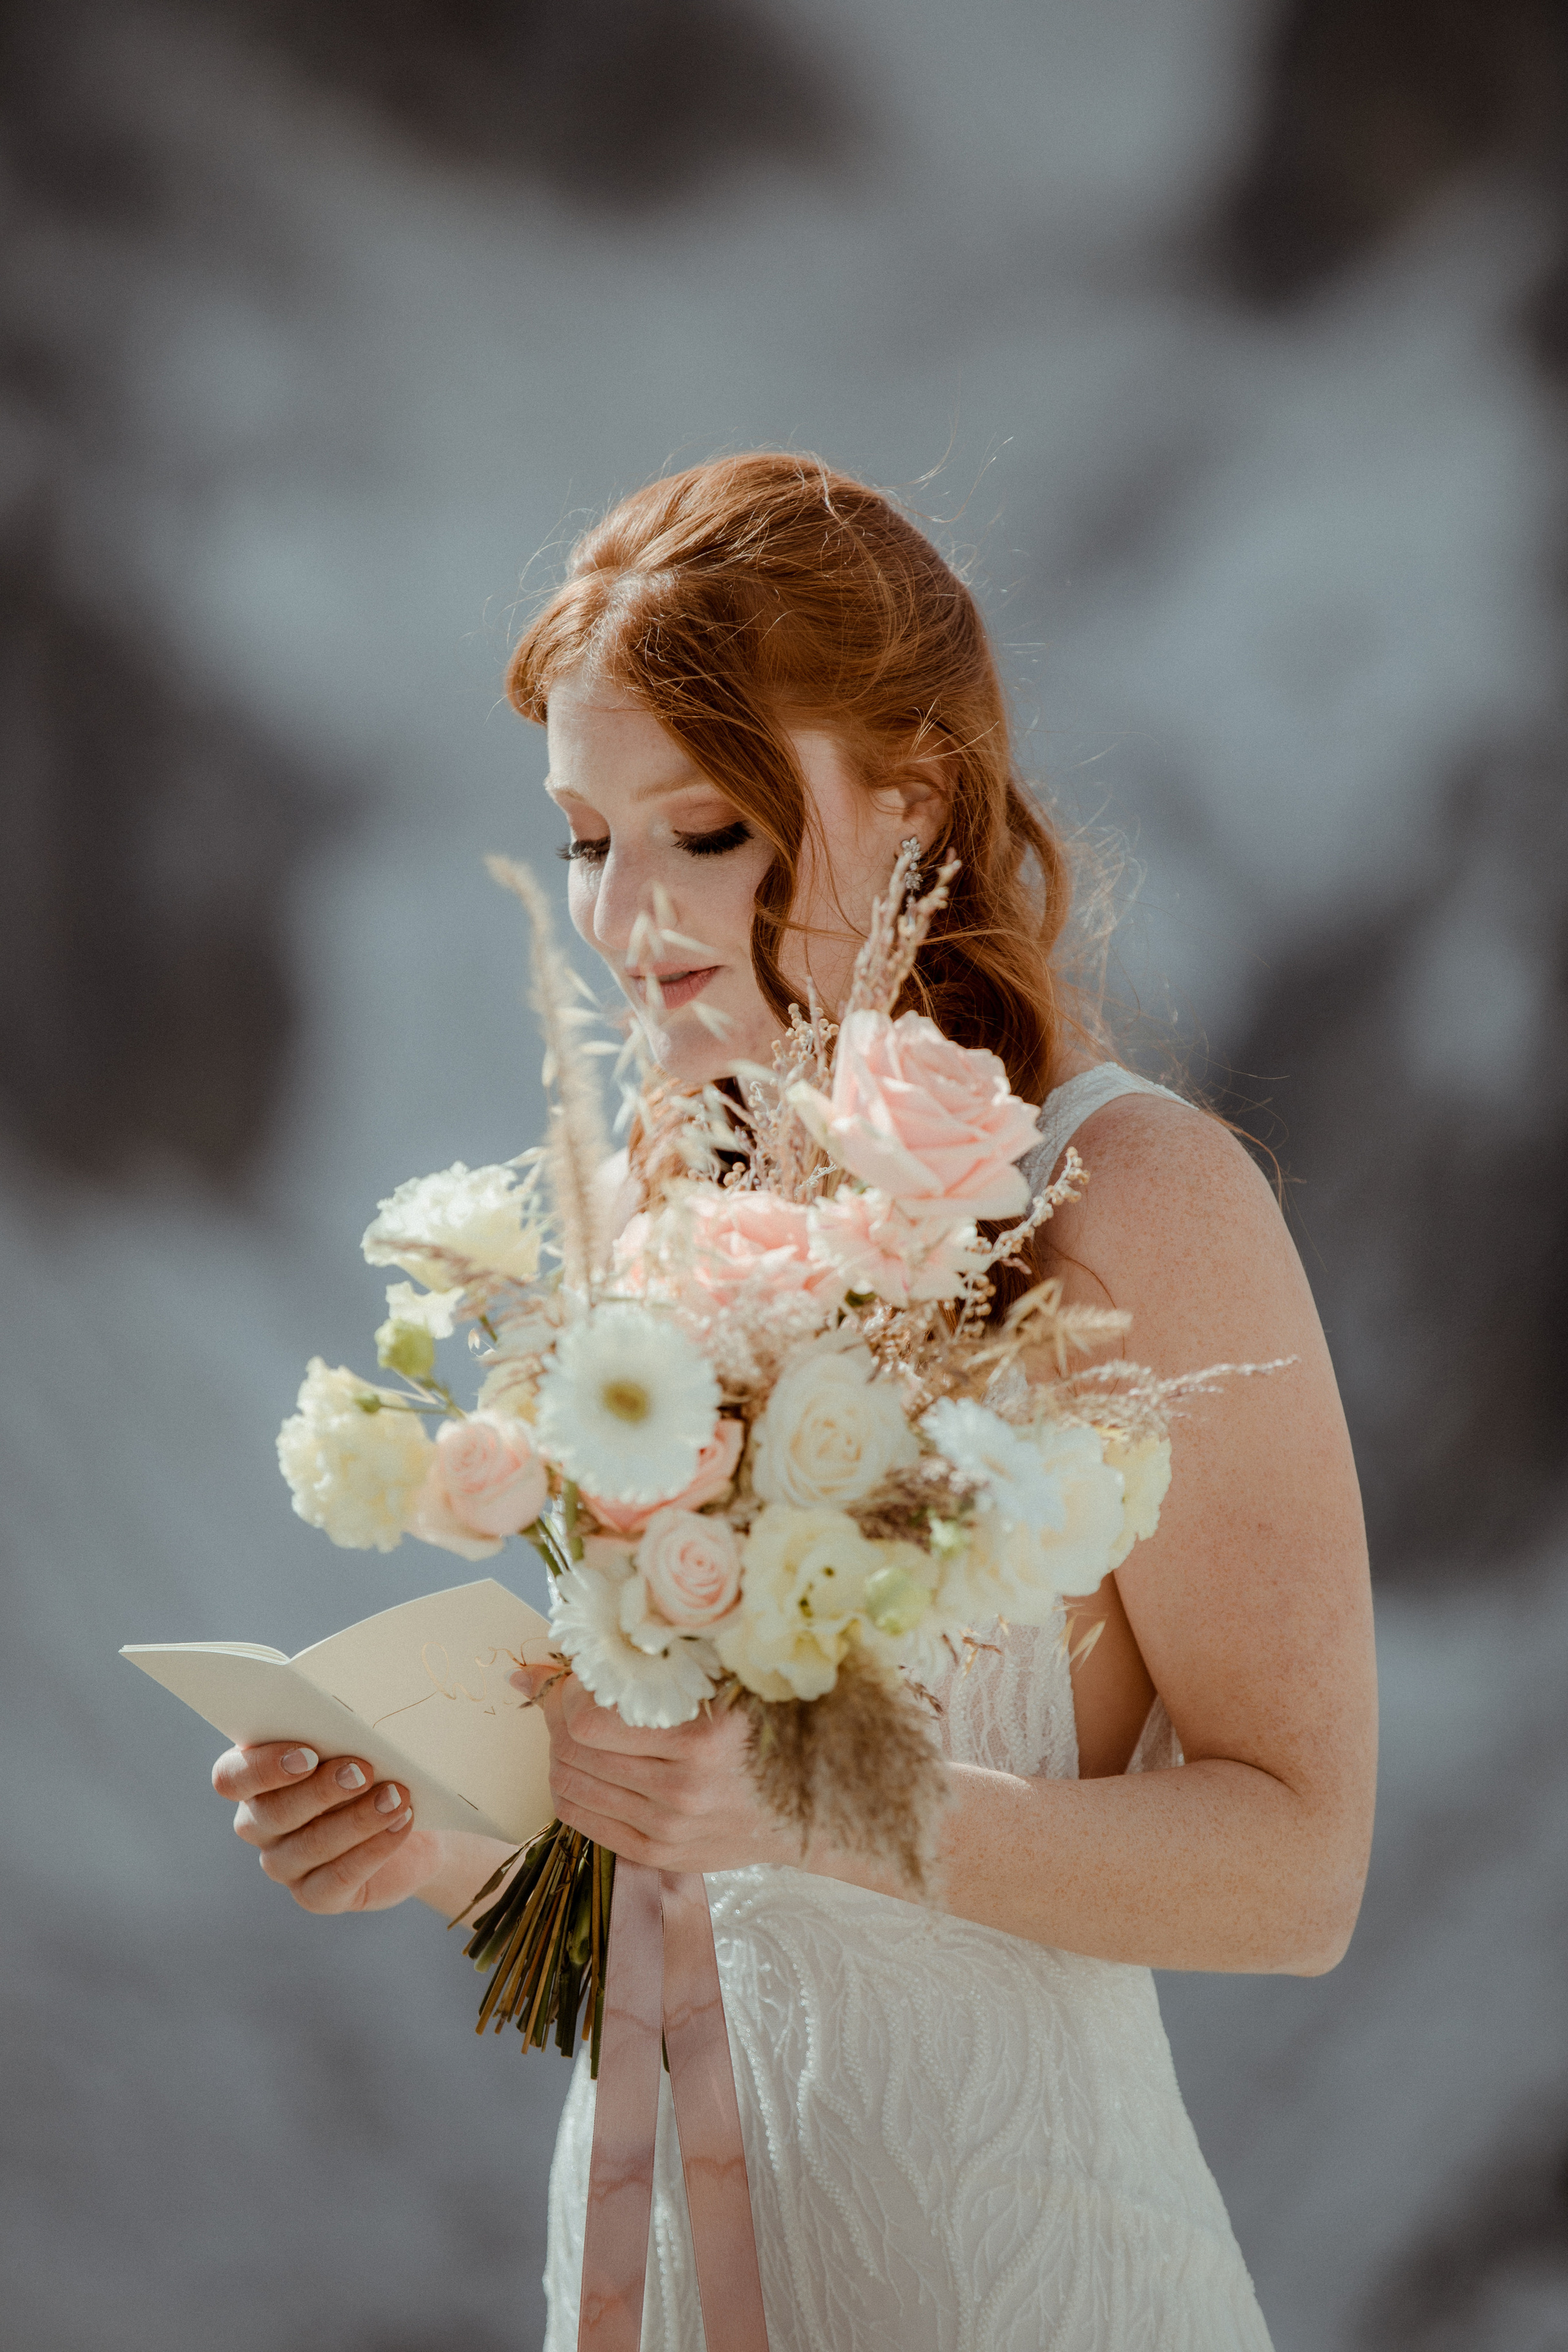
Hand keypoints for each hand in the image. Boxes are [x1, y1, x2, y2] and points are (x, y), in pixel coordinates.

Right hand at [211, 1742, 444, 1913]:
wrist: (414, 1824)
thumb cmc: (377, 1766)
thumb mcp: (357, 1743)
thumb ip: (340, 1732)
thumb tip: (351, 1722)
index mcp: (255, 1777)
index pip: (231, 1777)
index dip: (262, 1768)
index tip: (309, 1754)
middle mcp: (260, 1823)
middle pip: (271, 1813)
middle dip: (320, 1791)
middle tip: (363, 1770)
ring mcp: (285, 1864)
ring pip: (308, 1846)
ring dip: (357, 1818)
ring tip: (397, 1795)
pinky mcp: (316, 1894)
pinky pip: (336, 1879)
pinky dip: (373, 1849)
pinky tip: (400, 1823)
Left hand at [512, 1665, 795, 1876]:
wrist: (811, 1805)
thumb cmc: (766, 1725)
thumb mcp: (725, 1679)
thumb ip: (656, 1659)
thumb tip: (557, 1655)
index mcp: (701, 1739)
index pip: (589, 1721)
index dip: (568, 1694)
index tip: (579, 1675)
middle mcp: (682, 1791)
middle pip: (573, 1753)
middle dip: (557, 1718)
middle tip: (570, 1697)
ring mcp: (668, 1831)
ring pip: (570, 1787)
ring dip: (560, 1752)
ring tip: (578, 1730)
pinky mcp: (659, 1855)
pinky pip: (583, 1821)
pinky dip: (571, 1788)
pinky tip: (588, 1765)